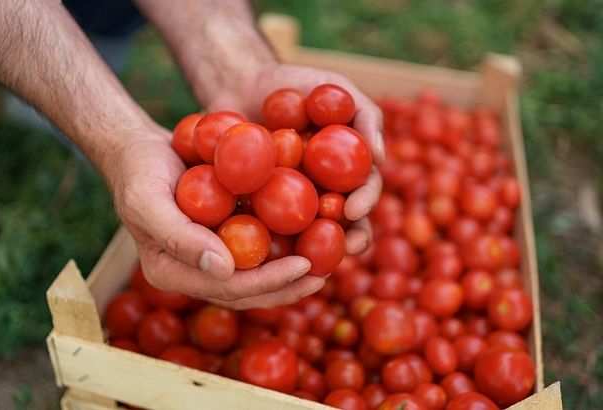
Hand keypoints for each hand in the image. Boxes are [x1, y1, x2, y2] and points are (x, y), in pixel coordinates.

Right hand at [110, 126, 324, 308]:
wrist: (140, 150)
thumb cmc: (139, 173)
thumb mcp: (149, 202)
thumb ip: (180, 238)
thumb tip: (225, 270)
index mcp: (174, 273)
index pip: (226, 289)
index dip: (267, 282)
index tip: (303, 266)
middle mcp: (195, 271)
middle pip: (246, 291)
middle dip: (286, 287)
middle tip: (323, 275)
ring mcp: (211, 255)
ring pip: (255, 274)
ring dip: (290, 274)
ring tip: (326, 265)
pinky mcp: (224, 236)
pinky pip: (256, 248)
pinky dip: (283, 245)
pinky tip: (312, 237)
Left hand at [208, 62, 384, 253]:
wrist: (243, 83)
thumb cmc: (296, 83)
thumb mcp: (336, 88)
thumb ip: (365, 115)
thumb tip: (380, 156)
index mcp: (346, 170)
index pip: (363, 192)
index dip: (364, 203)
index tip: (354, 209)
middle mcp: (324, 190)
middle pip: (342, 222)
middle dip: (348, 238)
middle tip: (344, 247)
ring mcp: (291, 201)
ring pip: (306, 234)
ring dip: (312, 250)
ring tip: (308, 261)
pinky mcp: (258, 205)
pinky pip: (264, 226)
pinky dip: (267, 240)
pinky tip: (263, 253)